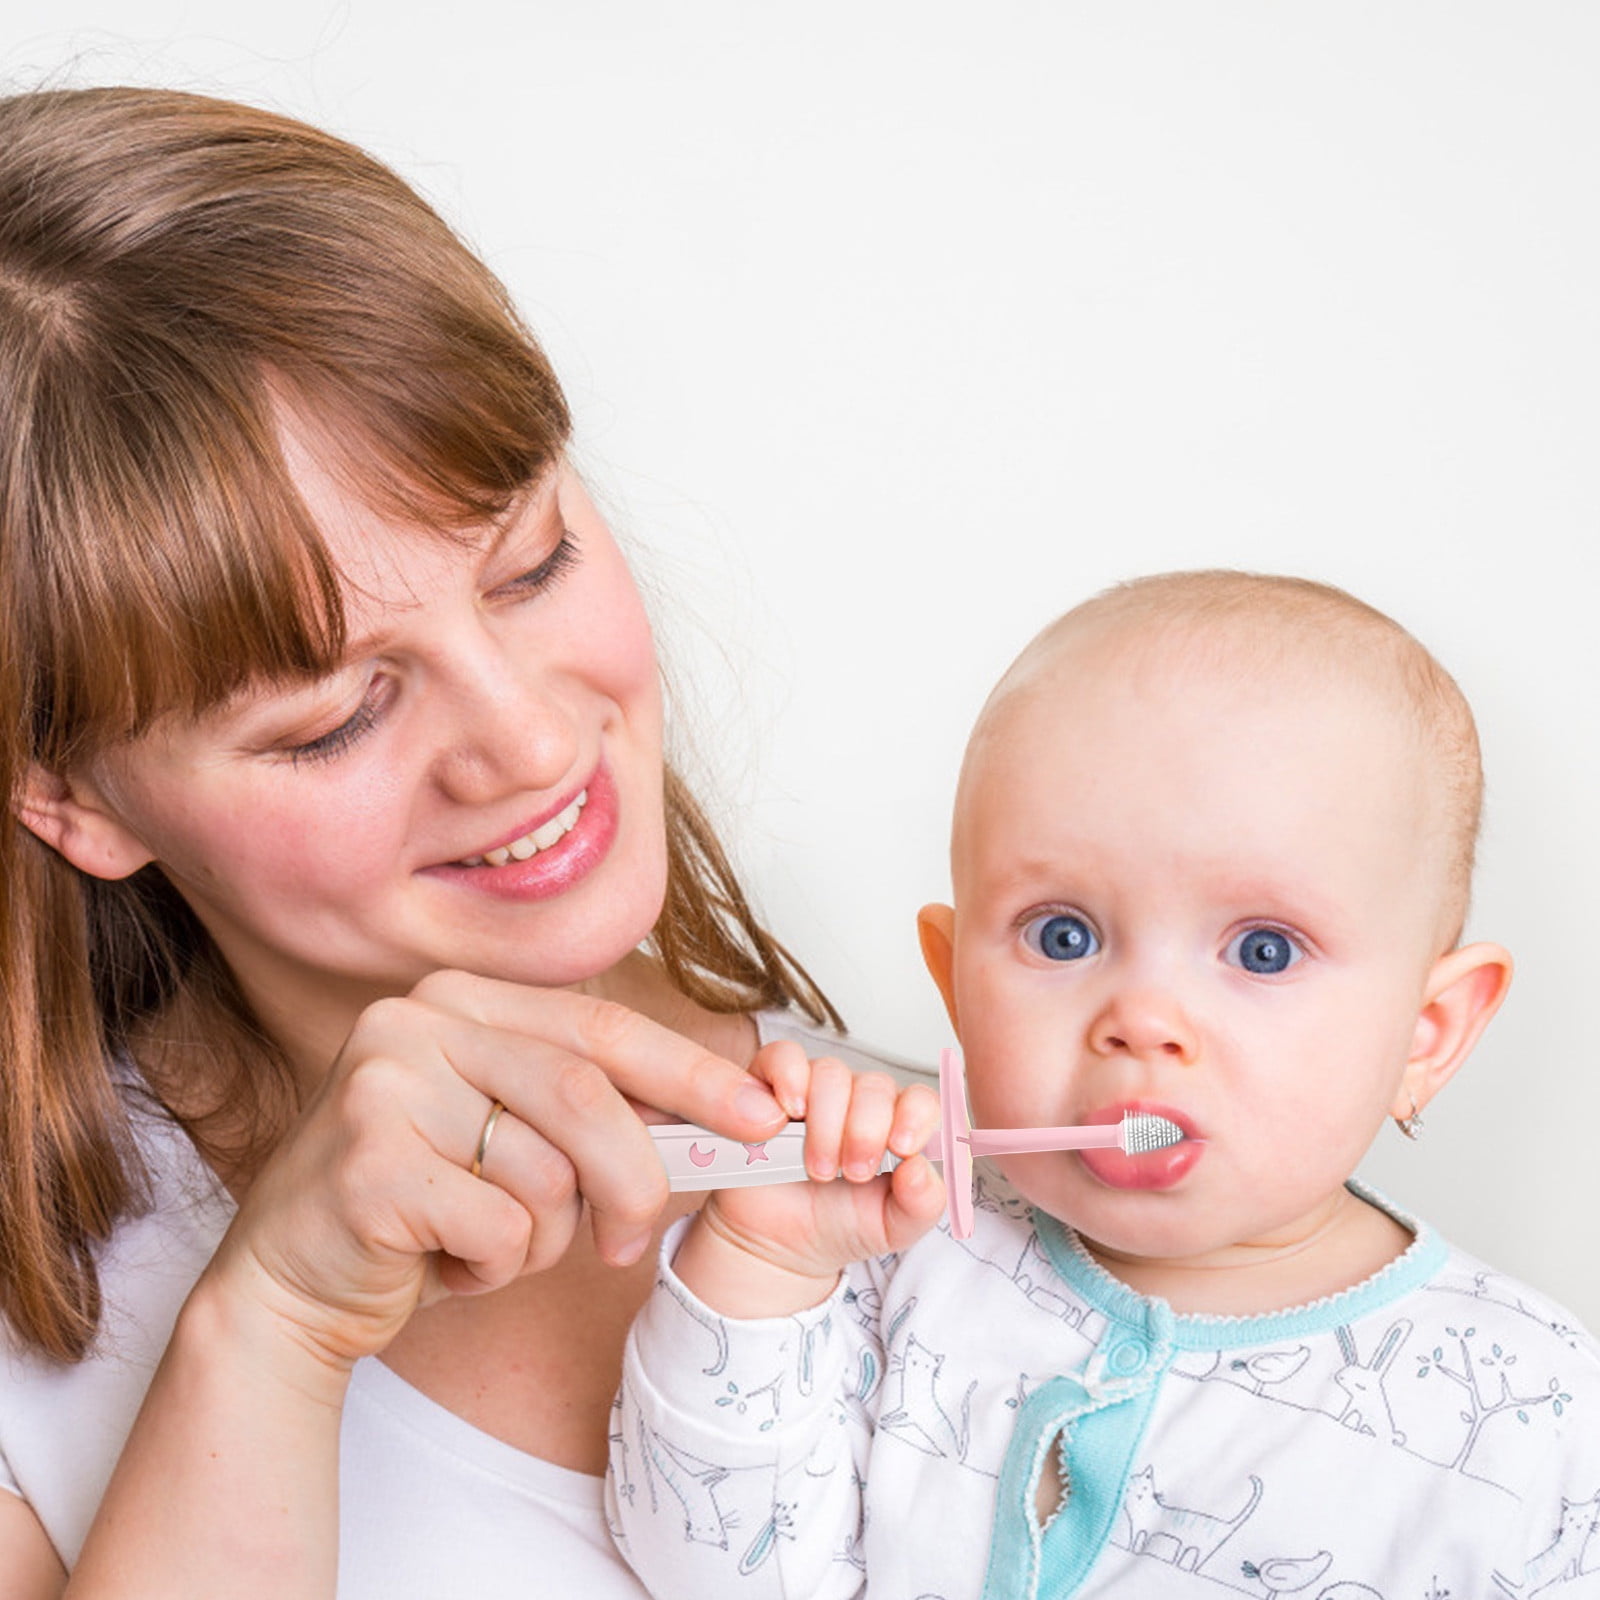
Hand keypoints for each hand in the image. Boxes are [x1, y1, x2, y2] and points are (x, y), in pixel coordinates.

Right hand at [199, 971, 788, 1378]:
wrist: (292, 1284)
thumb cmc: (426, 1207)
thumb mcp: (513, 1136)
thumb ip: (591, 1111)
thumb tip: (725, 1115)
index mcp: (461, 999)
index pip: (603, 1027)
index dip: (692, 1073)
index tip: (761, 1115)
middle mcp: (416, 1022)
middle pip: (586, 1095)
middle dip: (635, 1177)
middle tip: (631, 1238)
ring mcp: (384, 1086)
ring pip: (546, 1172)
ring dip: (545, 1237)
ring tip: (490, 1243)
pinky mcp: (367, 1166)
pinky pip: (501, 1229)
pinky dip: (497, 1269)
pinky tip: (445, 1264)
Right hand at [672, 1039, 945, 1317]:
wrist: (780, 1245)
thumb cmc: (841, 1226)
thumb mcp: (893, 1228)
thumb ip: (922, 1203)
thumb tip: (921, 1168)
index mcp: (897, 1126)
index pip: (921, 1099)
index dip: (916, 1116)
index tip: (902, 1149)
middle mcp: (859, 1101)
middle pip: (875, 1086)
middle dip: (866, 1131)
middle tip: (854, 1173)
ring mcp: (816, 1091)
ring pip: (832, 1074)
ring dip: (826, 1124)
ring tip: (819, 1169)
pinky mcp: (771, 1087)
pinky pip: (784, 1058)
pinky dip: (788, 1078)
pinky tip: (788, 1114)